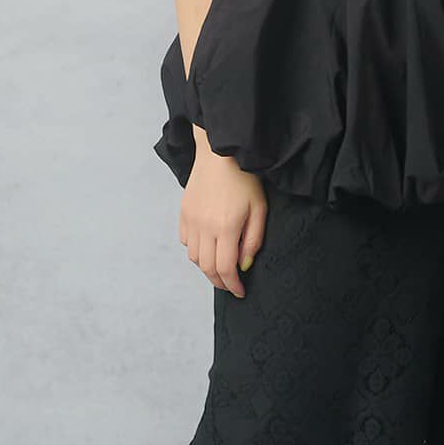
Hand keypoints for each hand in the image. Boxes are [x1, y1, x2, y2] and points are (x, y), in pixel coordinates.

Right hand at [179, 144, 266, 296]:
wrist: (219, 153)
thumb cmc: (244, 178)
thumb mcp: (259, 208)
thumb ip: (253, 240)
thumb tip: (244, 265)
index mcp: (226, 227)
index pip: (225, 269)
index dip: (233, 285)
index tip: (240, 292)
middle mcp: (205, 227)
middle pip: (207, 268)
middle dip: (220, 282)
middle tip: (230, 286)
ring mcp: (191, 220)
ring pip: (194, 258)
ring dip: (207, 268)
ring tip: (220, 267)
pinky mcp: (184, 213)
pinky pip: (186, 241)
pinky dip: (196, 250)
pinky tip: (208, 246)